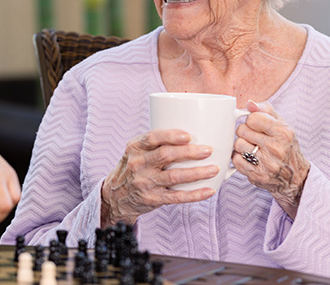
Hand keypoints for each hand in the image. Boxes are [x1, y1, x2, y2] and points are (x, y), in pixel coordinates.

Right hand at [100, 129, 219, 226]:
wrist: (116, 195)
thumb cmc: (133, 167)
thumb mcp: (136, 151)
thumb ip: (156, 142)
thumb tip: (192, 130)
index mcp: (135, 147)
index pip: (151, 138)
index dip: (170, 136)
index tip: (187, 135)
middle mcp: (138, 164)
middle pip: (165, 156)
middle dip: (189, 152)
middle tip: (208, 150)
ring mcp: (145, 183)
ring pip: (174, 176)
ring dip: (197, 173)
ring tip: (214, 169)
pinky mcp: (153, 199)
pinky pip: (176, 197)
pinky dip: (195, 195)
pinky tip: (209, 191)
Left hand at [232, 100, 308, 218]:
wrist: (295, 177)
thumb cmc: (286, 147)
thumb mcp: (283, 125)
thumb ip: (266, 111)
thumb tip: (250, 103)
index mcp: (284, 132)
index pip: (252, 118)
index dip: (251, 120)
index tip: (256, 126)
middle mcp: (276, 148)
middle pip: (242, 130)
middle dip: (245, 132)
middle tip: (253, 138)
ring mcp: (267, 163)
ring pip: (237, 145)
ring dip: (241, 146)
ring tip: (251, 148)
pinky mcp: (257, 175)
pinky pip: (236, 160)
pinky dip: (240, 158)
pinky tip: (249, 159)